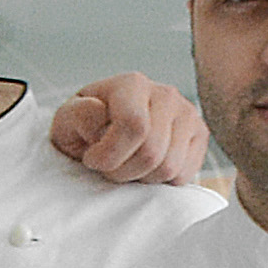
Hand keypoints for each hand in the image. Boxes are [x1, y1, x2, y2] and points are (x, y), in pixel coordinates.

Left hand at [45, 72, 210, 187]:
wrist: (107, 134)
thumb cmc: (84, 130)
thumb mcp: (67, 121)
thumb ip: (77, 115)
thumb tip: (101, 116)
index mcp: (132, 84)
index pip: (134, 126)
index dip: (109, 155)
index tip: (90, 160)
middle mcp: (165, 94)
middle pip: (151, 152)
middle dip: (122, 172)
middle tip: (107, 168)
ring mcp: (187, 114)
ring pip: (169, 167)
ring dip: (140, 178)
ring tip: (126, 166)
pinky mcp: (200, 135)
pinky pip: (184, 175)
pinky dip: (160, 183)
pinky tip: (145, 168)